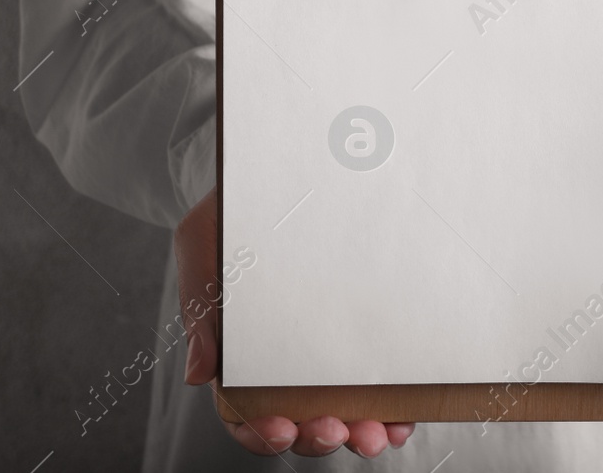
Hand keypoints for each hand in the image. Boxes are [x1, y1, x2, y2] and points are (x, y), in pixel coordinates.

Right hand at [175, 189, 414, 457]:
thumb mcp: (204, 242)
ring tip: (376, 435)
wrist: (286, 165)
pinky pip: (384, 383)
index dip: (259, 432)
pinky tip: (403, 417)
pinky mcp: (368, 331)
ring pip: (345, 412)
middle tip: (336, 430)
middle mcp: (288, 358)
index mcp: (241, 350)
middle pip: (300, 422)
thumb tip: (199, 375)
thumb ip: (200, 303)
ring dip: (361, 433)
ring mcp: (332, 349)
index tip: (281, 427)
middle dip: (318, 437)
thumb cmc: (235, 205)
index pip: (244, 411)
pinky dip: (394, 408)